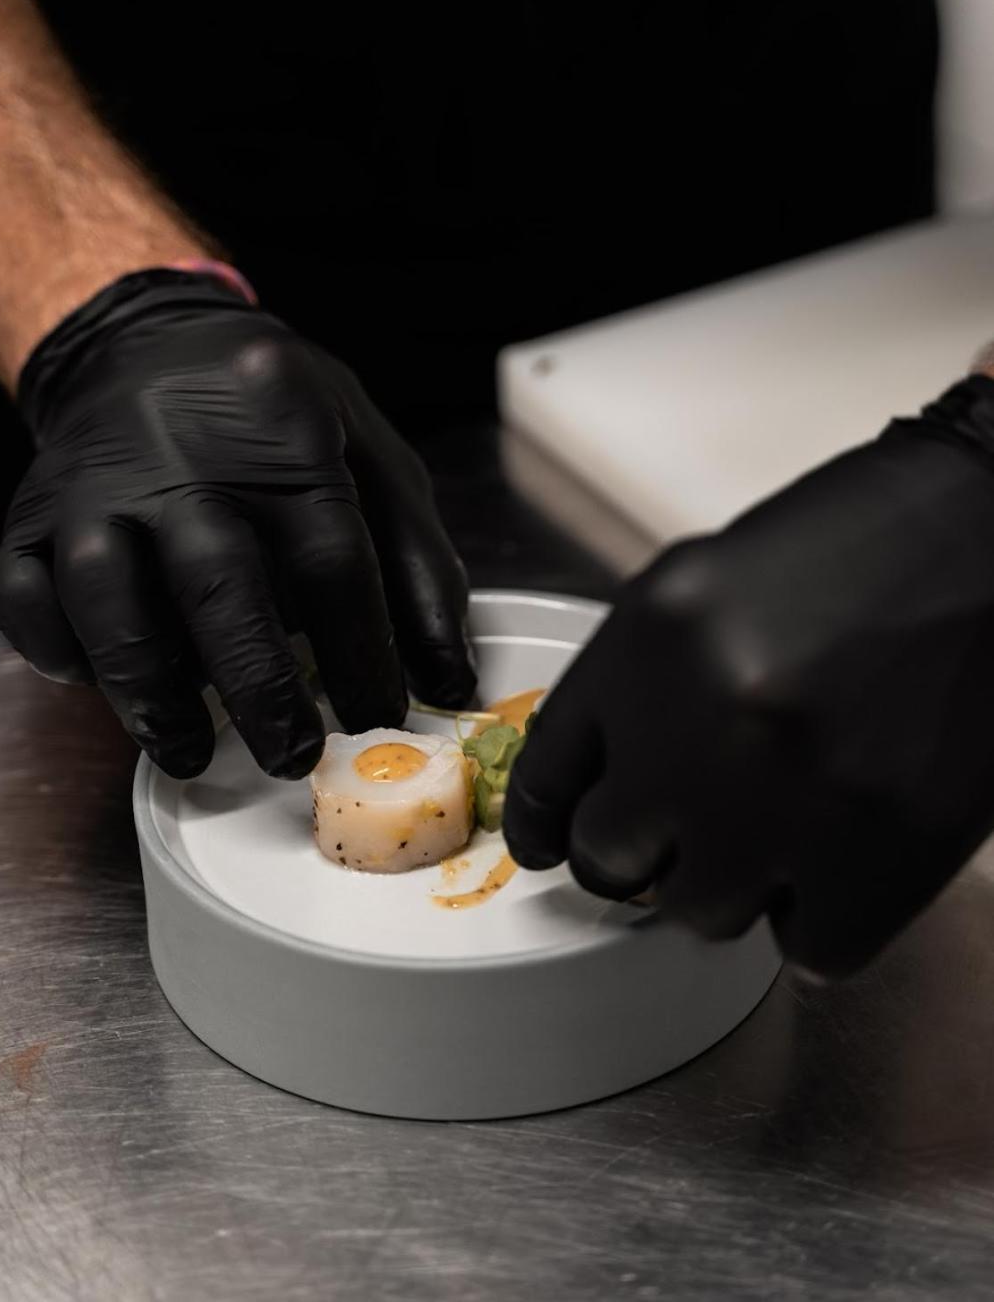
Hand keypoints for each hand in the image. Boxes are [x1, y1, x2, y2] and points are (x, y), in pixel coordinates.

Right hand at [0, 270, 474, 778]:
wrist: (145, 344)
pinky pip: (27, 595)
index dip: (362, 651)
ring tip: (187, 748)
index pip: (333, 556)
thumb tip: (449, 678)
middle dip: (258, 685)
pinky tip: (106, 681)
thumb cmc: (271, 415)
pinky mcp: (29, 512)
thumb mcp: (370, 455)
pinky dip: (60, 652)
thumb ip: (418, 564)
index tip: (379, 715)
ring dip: (147, 687)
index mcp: (283, 426)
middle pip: (218, 581)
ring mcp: (92, 481)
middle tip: (291, 757)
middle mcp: (180, 451)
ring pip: (104, 593)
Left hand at [505, 377, 993, 975]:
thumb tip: (592, 784)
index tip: (547, 840)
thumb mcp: (701, 586)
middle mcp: (701, 728)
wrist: (991, 537)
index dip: (540, 820)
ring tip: (777, 822)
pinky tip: (837, 855)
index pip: (545, 774)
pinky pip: (809, 949)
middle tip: (673, 834)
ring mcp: (788, 803)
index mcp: (647, 647)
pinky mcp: (881, 859)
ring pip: (701, 914)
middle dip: (634, 850)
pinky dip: (818, 917)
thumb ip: (630, 683)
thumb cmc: (857, 549)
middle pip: (608, 858)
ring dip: (729, 880)